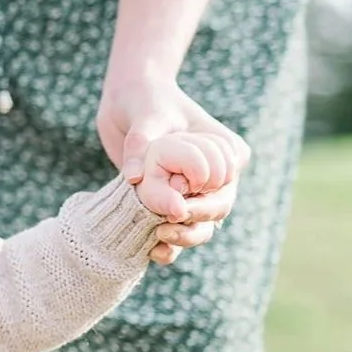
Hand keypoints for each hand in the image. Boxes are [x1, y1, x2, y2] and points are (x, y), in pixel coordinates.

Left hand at [97, 76, 249, 265]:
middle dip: (196, 219)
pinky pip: (179, 227)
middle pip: (219, 206)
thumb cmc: (143, 99)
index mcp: (224, 147)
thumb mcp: (146, 115)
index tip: (181, 196)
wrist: (124, 101)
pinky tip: (152, 253)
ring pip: (203, 223)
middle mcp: (217, 172)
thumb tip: (133, 179)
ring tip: (159, 241)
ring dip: (185, 236)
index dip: (207, 193)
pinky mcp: (172, 200)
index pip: (227, 178)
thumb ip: (141, 143)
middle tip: (167, 228)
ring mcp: (195, 189)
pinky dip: (170, 244)